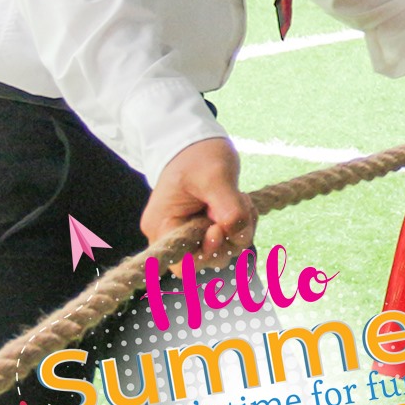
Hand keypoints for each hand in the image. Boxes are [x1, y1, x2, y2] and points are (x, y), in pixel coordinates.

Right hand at [143, 137, 253, 263]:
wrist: (195, 141)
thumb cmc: (197, 155)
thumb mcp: (215, 175)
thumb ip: (228, 206)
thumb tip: (237, 232)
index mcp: (162, 225)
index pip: (182, 263)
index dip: (207, 253)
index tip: (219, 228)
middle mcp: (173, 234)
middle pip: (207, 259)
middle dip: (231, 237)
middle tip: (240, 205)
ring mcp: (191, 231)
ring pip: (223, 248)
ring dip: (241, 228)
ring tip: (241, 198)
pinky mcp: (207, 226)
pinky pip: (229, 236)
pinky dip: (242, 222)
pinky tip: (242, 201)